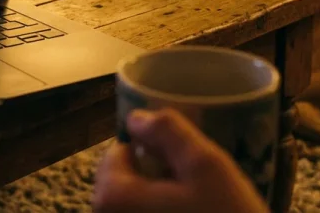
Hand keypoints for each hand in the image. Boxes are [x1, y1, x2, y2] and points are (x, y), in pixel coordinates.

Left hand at [93, 109, 269, 212]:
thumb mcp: (207, 165)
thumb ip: (168, 131)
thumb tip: (136, 116)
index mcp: (112, 196)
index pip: (119, 151)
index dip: (152, 148)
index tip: (185, 159)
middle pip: (123, 180)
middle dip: (155, 176)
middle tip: (196, 186)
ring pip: (136, 205)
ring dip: (162, 199)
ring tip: (201, 206)